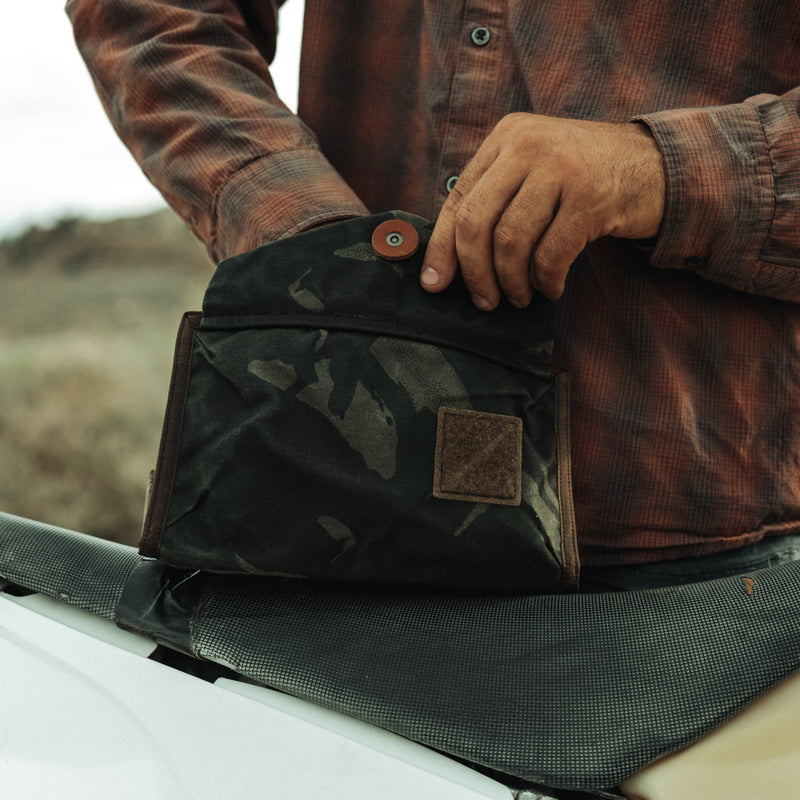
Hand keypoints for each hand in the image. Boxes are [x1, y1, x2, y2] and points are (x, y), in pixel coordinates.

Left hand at [420, 113, 664, 306]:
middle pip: (477, 222)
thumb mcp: (535, 169)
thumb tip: (449, 258)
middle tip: (485, 301)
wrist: (657, 165)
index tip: (433, 285)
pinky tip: (551, 289)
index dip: (442, 249)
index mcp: (507, 137)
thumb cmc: (584, 178)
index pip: (459, 199)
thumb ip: (497, 196)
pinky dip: (546, 282)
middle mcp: (529, 145)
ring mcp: (561, 168)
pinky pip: (551, 256)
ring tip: (522, 296)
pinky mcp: (591, 197)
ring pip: (511, 242)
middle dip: (474, 273)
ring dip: (512, 282)